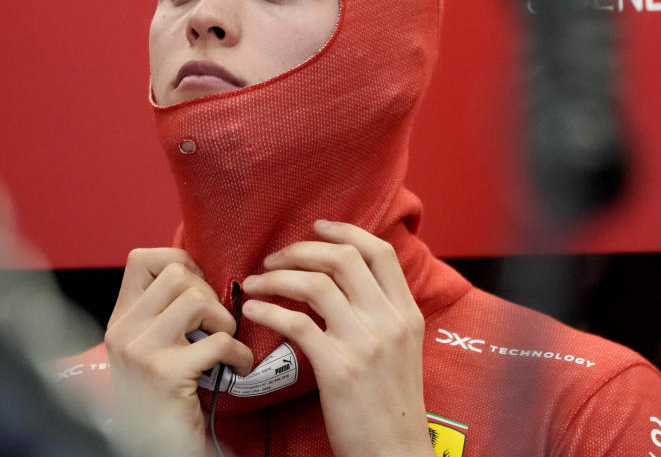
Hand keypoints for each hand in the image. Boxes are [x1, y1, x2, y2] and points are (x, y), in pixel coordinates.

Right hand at [105, 248, 252, 455]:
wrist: (155, 449)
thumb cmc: (163, 398)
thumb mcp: (149, 348)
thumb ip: (164, 312)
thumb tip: (202, 273)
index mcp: (119, 320)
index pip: (141, 258)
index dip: (181, 263)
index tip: (199, 289)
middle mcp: (123, 331)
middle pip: (178, 275)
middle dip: (210, 295)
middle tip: (215, 326)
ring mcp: (142, 352)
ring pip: (197, 300)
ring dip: (224, 321)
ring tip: (225, 344)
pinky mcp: (167, 374)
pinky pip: (220, 340)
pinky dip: (240, 353)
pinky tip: (237, 367)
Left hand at [241, 221, 433, 456]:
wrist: (394, 452)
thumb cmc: (390, 403)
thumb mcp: (400, 349)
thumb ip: (380, 313)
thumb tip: (343, 284)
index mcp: (407, 313)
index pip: (379, 252)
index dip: (346, 231)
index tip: (317, 227)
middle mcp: (389, 321)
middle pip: (343, 259)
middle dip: (302, 249)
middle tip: (275, 257)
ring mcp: (365, 343)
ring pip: (315, 285)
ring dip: (277, 277)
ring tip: (255, 281)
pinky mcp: (338, 368)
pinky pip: (296, 324)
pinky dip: (269, 309)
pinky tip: (254, 309)